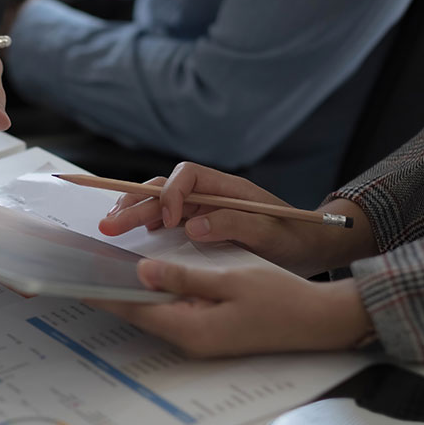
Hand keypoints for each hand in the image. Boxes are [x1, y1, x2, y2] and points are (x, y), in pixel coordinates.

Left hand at [88, 260, 373, 357]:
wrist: (318, 321)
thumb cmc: (280, 299)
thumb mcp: (230, 280)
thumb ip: (184, 276)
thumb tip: (143, 271)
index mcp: (192, 328)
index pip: (134, 309)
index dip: (104, 292)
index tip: (76, 278)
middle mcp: (190, 338)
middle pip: (139, 312)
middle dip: (113, 289)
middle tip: (85, 265)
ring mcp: (199, 338)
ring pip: (153, 312)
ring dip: (133, 290)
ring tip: (106, 266)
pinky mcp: (208, 331)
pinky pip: (171, 311)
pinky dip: (155, 294)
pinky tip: (146, 276)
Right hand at [97, 162, 375, 276]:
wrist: (313, 247)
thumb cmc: (297, 237)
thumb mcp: (272, 233)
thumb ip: (235, 224)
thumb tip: (194, 226)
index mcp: (227, 187)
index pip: (186, 177)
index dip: (171, 196)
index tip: (167, 223)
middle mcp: (210, 194)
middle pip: (164, 189)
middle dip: (135, 204)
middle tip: (110, 225)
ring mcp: (202, 209)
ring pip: (159, 202)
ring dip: (133, 211)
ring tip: (110, 225)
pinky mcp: (199, 225)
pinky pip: (165, 219)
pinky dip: (145, 223)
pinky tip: (131, 235)